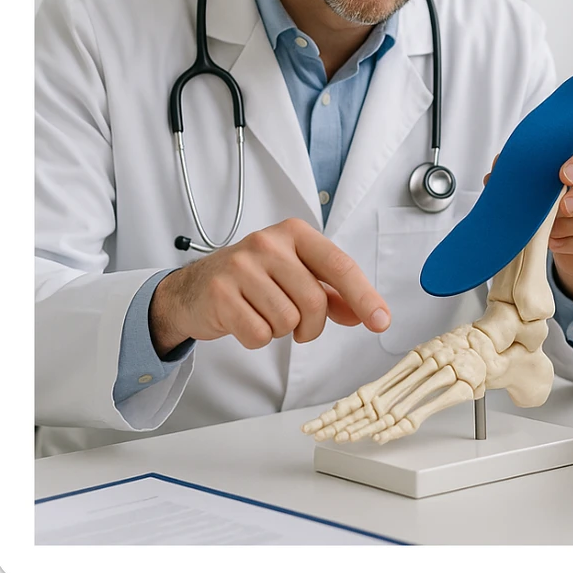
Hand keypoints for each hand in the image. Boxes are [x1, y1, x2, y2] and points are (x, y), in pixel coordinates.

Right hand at [149, 218, 389, 356]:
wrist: (192, 288)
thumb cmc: (253, 280)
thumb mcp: (295, 275)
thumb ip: (332, 294)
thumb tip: (365, 313)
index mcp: (295, 234)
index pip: (340, 265)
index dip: (364, 296)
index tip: (381, 320)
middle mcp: (269, 243)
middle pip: (314, 301)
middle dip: (311, 326)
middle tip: (297, 325)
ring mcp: (241, 266)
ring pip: (288, 321)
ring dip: (282, 331)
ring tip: (264, 315)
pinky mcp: (220, 293)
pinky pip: (259, 334)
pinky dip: (257, 338)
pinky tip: (244, 320)